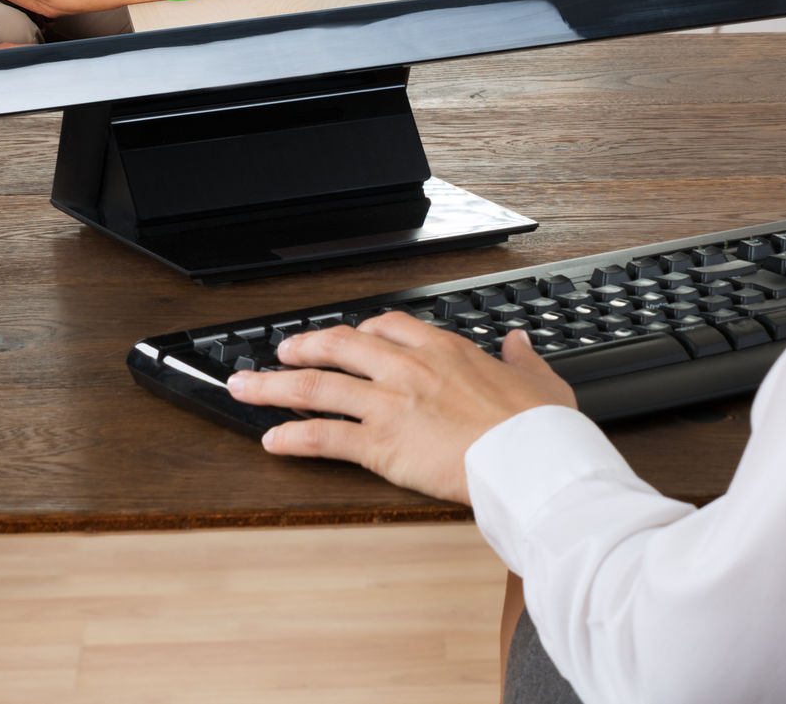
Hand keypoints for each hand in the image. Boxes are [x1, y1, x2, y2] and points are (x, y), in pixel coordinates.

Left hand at [231, 318, 574, 504]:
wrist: (531, 459)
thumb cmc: (539, 427)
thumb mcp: (538, 379)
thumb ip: (521, 358)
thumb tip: (517, 342)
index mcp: (445, 350)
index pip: (389, 327)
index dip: (362, 331)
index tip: (351, 336)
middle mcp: (409, 368)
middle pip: (340, 345)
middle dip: (304, 345)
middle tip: (283, 349)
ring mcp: (390, 404)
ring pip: (317, 385)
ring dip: (275, 385)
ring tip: (247, 386)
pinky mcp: (380, 445)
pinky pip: (323, 437)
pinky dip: (292, 437)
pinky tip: (272, 440)